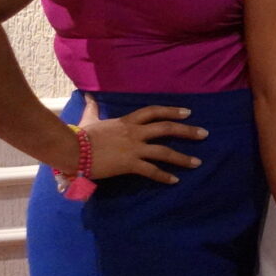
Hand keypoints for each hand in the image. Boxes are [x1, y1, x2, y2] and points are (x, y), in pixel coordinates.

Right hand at [76, 93, 206, 182]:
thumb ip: (93, 107)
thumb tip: (88, 95)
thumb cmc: (80, 135)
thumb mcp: (90, 118)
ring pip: (164, 151)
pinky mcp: (129, 164)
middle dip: (188, 131)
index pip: (154, 112)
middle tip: (204, 134)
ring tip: (198, 163)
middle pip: (167, 128)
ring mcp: (134, 148)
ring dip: (183, 158)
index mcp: (128, 121)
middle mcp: (135, 133)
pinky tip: (175, 181)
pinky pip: (151, 171)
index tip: (188, 113)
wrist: (71, 150)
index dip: (172, 111)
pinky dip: (164, 176)